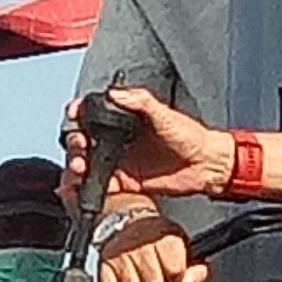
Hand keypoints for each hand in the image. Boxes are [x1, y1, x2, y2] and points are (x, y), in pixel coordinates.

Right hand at [76, 86, 239, 198]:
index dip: (79, 111)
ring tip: (79, 169)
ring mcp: (118, 161)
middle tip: (80, 148)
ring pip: (86, 162)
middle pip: (83, 139)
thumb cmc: (191, 137)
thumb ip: (142, 102)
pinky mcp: (123, 183)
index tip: (74, 113)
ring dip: (76, 165)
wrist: (206, 166)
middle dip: (74, 142)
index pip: (93, 112)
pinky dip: (84, 188)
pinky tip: (78, 188)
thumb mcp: (167, 115)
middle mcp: (117, 139)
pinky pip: (98, 186)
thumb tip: (116, 94)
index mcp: (125, 119)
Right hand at [93, 206, 204, 281]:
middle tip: (153, 273)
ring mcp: (119, 256)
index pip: (175, 273)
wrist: (125, 221)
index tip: (169, 268)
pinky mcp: (103, 267)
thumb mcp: (183, 250)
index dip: (174, 276)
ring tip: (139, 278)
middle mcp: (141, 245)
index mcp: (165, 239)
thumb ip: (196, 273)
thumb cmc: (156, 238)